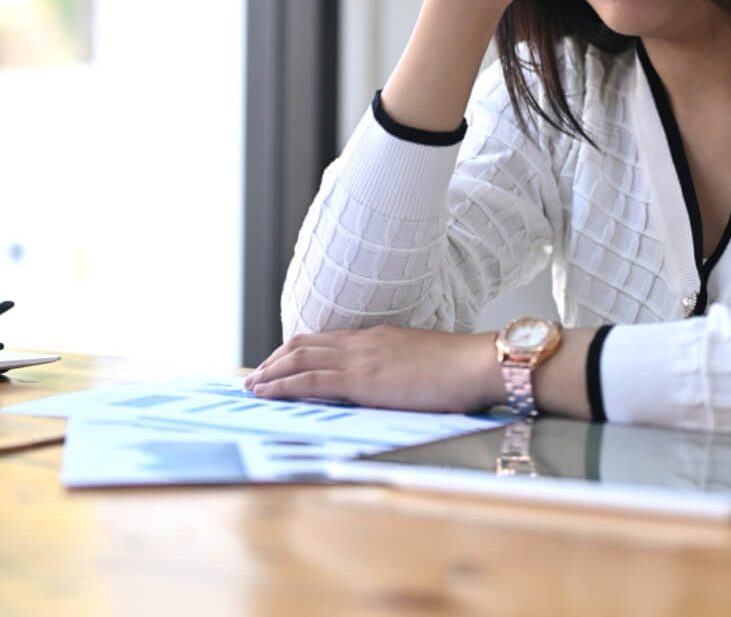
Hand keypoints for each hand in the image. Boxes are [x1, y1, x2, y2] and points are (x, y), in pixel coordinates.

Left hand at [244, 325, 504, 413]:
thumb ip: (401, 371)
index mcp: (378, 338)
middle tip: (257, 376)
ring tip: (251, 386)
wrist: (479, 363)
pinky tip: (266, 393)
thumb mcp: (423, 365)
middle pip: (305, 344)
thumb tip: (392, 387)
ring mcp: (361, 358)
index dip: (298, 350)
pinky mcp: (362, 379)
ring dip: (270, 372)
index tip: (280, 363)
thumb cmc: (463, 371)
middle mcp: (363, 342)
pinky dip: (282, 385)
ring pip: (299, 358)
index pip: (326, 340)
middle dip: (276, 360)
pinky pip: (310, 380)